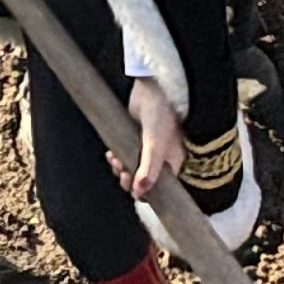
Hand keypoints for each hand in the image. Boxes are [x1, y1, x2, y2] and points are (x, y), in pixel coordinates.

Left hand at [110, 78, 184, 201]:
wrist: (152, 87)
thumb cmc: (160, 115)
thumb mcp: (155, 146)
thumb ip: (148, 171)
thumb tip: (138, 195)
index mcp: (172, 163)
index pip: (159, 189)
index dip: (145, 193)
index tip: (133, 190)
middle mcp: (160, 158)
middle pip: (142, 181)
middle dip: (129, 180)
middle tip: (122, 172)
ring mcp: (146, 149)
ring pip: (131, 168)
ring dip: (120, 168)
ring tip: (115, 159)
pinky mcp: (133, 139)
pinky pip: (124, 155)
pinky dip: (116, 157)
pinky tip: (111, 153)